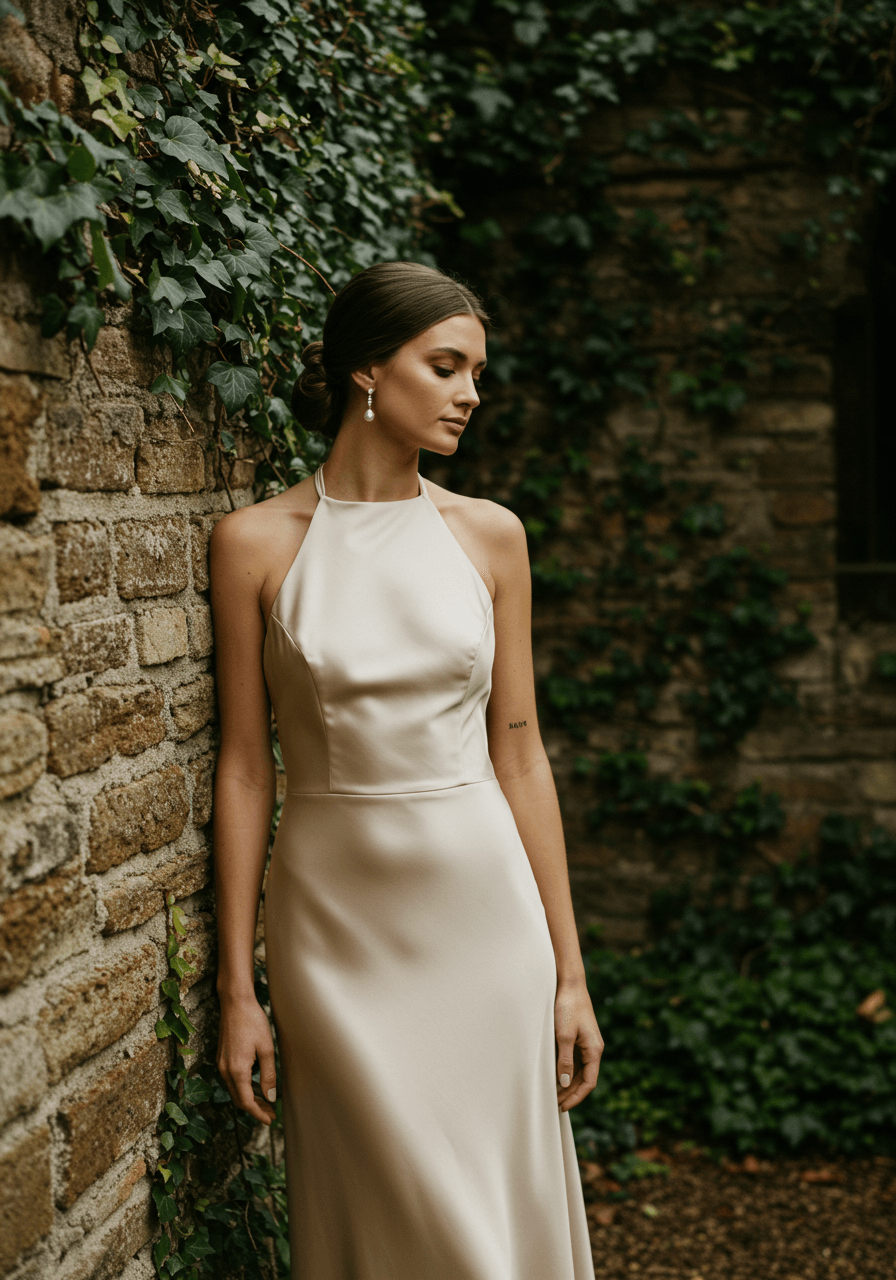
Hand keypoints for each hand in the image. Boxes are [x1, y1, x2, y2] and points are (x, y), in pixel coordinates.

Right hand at [216, 991, 277, 1125]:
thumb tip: (271, 1097)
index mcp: (236, 1070)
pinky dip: (244, 1087)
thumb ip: (269, 1075)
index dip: (258, 1114)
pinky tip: (256, 1085)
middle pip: (238, 1099)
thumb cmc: (253, 1022)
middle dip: (255, 1109)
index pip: (246, 1102)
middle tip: (271, 1113)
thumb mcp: (266, 1049)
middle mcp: (224, 1070)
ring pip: (235, 1090)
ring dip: (249, 1098)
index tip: (270, 1120)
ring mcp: (221, 1064)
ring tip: (267, 1101)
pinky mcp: (222, 1058)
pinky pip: (232, 1080)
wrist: (235, 1003)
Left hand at [554, 976, 603, 1112]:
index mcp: (594, 1050)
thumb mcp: (563, 1036)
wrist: (570, 984)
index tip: (563, 1107)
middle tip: (555, 1104)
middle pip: (585, 1079)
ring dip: (569, 1083)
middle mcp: (594, 1049)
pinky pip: (575, 1060)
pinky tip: (556, 1076)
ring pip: (580, 1071)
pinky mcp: (580, 1038)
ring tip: (554, 1095)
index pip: (589, 1083)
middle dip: (571, 1093)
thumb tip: (565, 1084)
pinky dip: (567, 1071)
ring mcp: (587, 1043)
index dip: (576, 1097)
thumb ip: (565, 1061)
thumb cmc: (567, 1008)